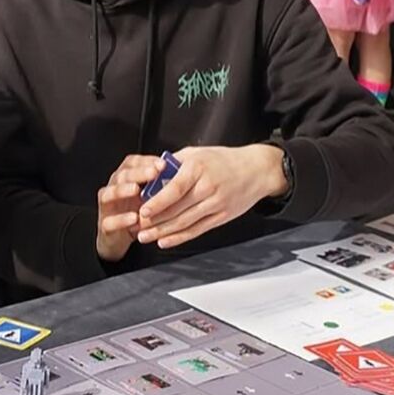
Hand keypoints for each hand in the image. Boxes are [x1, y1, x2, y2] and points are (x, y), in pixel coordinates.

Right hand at [96, 154, 165, 261]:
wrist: (118, 237)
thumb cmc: (136, 212)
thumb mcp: (148, 197)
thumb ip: (157, 185)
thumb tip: (178, 173)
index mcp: (124, 179)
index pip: (132, 163)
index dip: (146, 161)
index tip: (162, 163)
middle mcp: (113, 188)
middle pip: (122, 175)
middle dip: (138, 173)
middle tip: (154, 172)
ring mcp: (106, 206)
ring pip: (109, 194)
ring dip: (123, 190)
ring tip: (136, 189)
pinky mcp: (105, 225)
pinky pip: (110, 221)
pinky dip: (121, 219)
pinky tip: (134, 218)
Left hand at [136, 145, 287, 248]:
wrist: (257, 170)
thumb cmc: (225, 160)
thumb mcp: (197, 153)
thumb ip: (174, 163)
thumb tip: (152, 173)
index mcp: (198, 168)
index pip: (174, 189)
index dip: (157, 202)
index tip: (142, 211)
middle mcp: (207, 187)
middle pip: (177, 209)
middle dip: (154, 221)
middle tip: (136, 227)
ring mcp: (216, 204)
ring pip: (185, 222)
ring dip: (162, 232)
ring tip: (145, 237)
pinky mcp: (221, 217)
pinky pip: (197, 230)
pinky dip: (179, 238)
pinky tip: (165, 241)